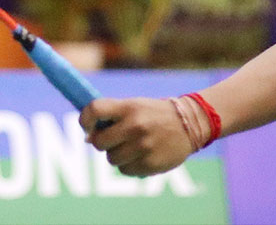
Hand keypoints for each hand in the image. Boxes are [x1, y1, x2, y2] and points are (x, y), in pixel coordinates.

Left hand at [80, 97, 195, 176]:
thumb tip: (88, 138)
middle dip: (103, 142)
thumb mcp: (135, 105)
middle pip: (99, 142)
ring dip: (117, 155)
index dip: (85, 120)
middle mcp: (135, 126)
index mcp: (129, 107)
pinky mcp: (150, 164)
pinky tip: (142, 155)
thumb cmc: (155, 114)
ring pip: (112, 159)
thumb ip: (112, 117)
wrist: (190, 123)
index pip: (95, 110)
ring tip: (132, 146)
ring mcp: (143, 146)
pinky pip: (126, 170)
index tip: (86, 126)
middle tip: (114, 139)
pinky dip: (129, 165)